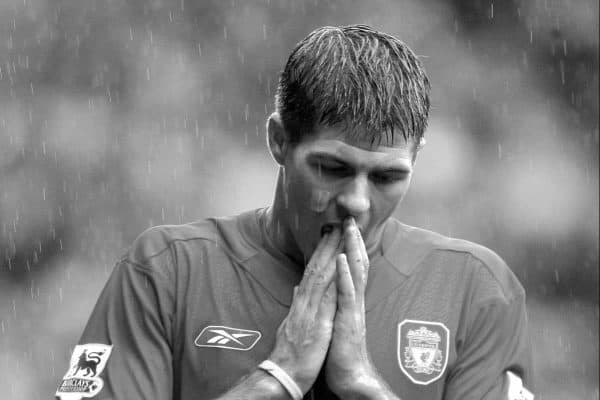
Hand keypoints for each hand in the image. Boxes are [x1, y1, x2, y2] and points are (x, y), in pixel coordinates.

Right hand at [267, 227, 342, 393]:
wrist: (282, 375)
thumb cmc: (289, 353)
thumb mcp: (290, 324)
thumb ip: (296, 304)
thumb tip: (297, 288)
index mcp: (300, 303)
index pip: (311, 272)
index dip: (320, 252)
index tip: (329, 234)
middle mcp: (303, 302)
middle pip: (315, 268)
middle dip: (326, 245)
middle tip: (336, 223)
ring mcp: (309, 311)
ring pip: (321, 277)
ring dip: (331, 255)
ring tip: (339, 235)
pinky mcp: (317, 324)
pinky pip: (326, 299)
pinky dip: (333, 281)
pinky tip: (340, 267)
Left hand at [325, 217, 379, 395]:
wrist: (347, 376)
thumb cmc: (338, 351)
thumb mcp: (331, 322)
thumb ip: (327, 302)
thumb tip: (313, 287)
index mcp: (347, 300)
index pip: (348, 268)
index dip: (346, 247)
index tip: (342, 228)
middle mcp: (353, 301)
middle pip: (355, 265)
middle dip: (353, 241)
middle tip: (350, 218)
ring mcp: (353, 309)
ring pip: (354, 274)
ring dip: (352, 250)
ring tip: (349, 229)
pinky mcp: (349, 320)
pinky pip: (347, 293)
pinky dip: (344, 274)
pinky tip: (341, 259)